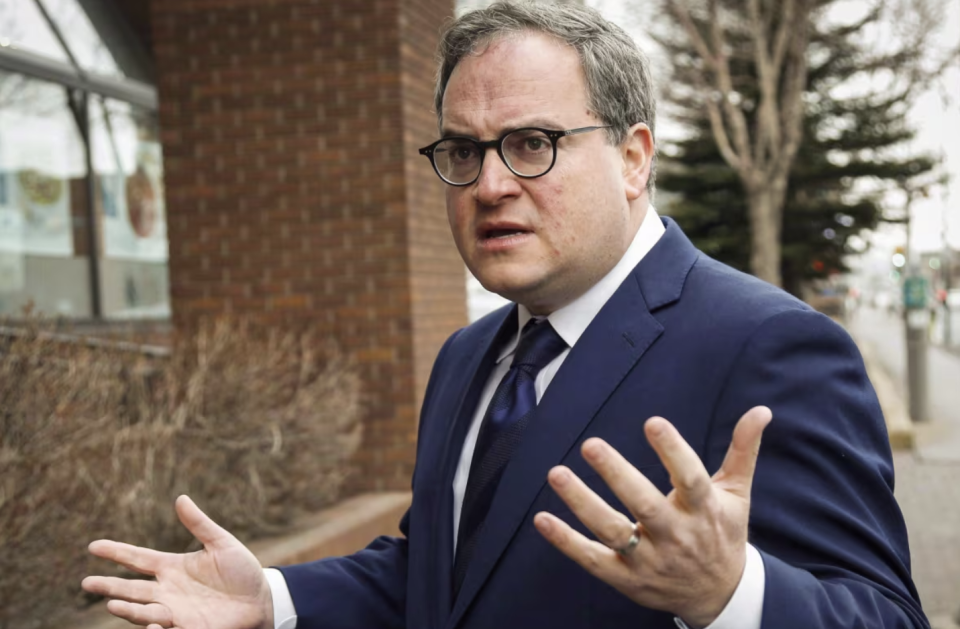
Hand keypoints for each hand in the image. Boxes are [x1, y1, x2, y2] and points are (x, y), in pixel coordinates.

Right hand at [82, 495, 273, 628]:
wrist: (262, 599)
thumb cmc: (242, 571)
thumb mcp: (221, 544)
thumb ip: (200, 524)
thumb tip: (181, 498)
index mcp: (173, 567)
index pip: (138, 559)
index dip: (116, 552)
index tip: (93, 546)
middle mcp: (168, 590)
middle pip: (131, 588)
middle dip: (109, 586)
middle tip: (86, 582)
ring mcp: (175, 611)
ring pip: (143, 611)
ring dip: (127, 609)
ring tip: (111, 604)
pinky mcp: (187, 628)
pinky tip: (150, 624)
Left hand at [533, 406, 771, 627]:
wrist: (720, 597)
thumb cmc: (722, 533)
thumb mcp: (736, 494)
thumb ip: (743, 450)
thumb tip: (761, 410)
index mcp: (704, 511)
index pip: (691, 479)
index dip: (673, 451)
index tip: (653, 422)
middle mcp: (677, 536)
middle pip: (646, 506)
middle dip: (618, 476)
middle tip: (591, 444)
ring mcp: (650, 560)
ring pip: (613, 532)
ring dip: (582, 503)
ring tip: (557, 473)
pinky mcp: (627, 579)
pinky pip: (593, 560)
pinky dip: (566, 542)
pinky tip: (543, 519)